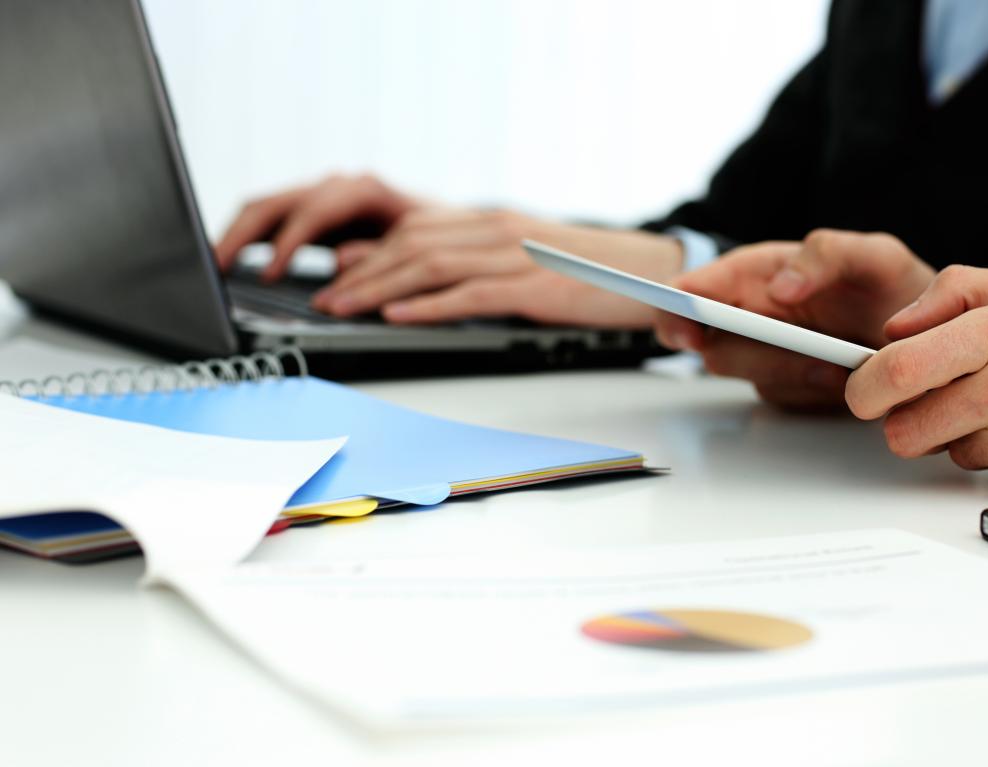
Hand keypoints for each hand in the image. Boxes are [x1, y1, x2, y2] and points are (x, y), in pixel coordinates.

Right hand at [214, 173, 421, 280]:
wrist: (450, 231)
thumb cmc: (440, 240)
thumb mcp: (421, 249)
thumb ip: (381, 254)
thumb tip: (341, 261)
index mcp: (365, 189)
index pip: (313, 210)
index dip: (287, 242)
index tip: (270, 275)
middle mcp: (338, 187)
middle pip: (276, 202)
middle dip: (243, 235)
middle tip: (219, 268)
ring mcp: (323, 197)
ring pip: (266, 207)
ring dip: (238, 235)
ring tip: (217, 266)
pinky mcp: (314, 214)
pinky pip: (271, 219)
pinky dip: (249, 237)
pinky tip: (233, 261)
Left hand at [310, 209, 682, 327]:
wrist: (655, 273)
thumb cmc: (593, 274)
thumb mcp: (530, 260)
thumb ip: (481, 264)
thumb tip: (426, 284)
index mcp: (496, 222)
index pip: (416, 230)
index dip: (370, 254)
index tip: (336, 276)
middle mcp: (500, 231)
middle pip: (413, 244)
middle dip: (362, 273)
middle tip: (326, 299)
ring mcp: (519, 257)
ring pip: (432, 266)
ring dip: (380, 289)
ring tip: (344, 309)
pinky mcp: (537, 289)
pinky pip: (471, 295)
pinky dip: (429, 306)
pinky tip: (397, 316)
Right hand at [653, 230, 933, 409]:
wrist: (931, 337)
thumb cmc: (896, 286)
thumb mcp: (874, 254)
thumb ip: (826, 255)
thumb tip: (777, 287)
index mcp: (758, 273)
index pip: (695, 288)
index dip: (679, 309)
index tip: (690, 327)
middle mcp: (752, 314)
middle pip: (711, 343)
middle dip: (751, 354)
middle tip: (801, 356)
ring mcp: (766, 355)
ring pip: (747, 375)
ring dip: (791, 373)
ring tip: (838, 366)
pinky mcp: (785, 388)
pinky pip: (779, 398)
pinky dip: (810, 393)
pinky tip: (842, 380)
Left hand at [845, 266, 987, 499]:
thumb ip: (958, 291)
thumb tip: (894, 326)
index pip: (900, 367)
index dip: (866, 384)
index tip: (863, 389)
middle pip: (905, 427)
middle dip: (905, 421)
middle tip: (930, 406)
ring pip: (945, 453)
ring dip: (965, 437)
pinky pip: (985, 478)